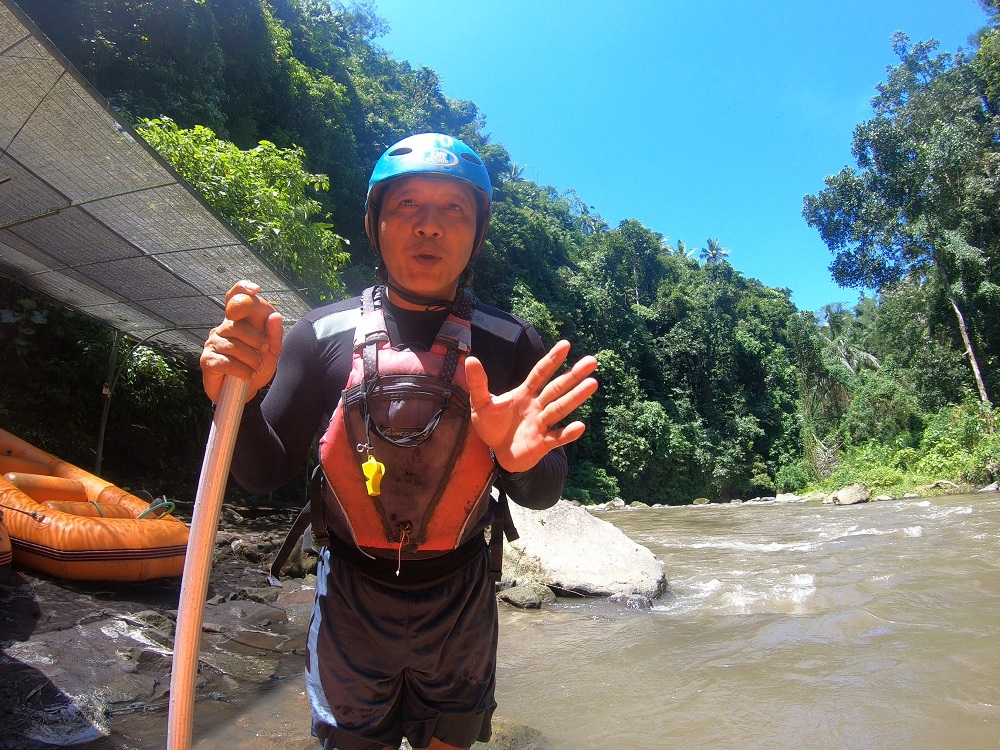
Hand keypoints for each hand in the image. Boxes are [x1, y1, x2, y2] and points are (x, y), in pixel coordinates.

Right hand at [200, 280, 283, 403]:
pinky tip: (247, 375)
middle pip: (237, 325)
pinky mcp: (207, 360)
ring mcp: (212, 343)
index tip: (255, 290)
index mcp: (238, 322)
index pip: (234, 298)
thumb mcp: (272, 352)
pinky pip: (226, 361)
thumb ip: (275, 334)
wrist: (246, 393)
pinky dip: (241, 370)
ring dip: (251, 359)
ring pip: (233, 345)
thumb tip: (275, 315)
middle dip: (256, 339)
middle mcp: (223, 328)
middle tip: (264, 351)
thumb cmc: (256, 367)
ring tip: (255, 367)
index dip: (241, 289)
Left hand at [465, 340, 598, 472]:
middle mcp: (536, 406)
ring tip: (593, 384)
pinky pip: (557, 438)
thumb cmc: (492, 425)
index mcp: (524, 393)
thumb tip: (470, 358)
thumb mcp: (480, 403)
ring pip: (560, 409)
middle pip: (557, 388)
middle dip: (573, 375)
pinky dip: (568, 433)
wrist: (497, 452)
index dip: (552, 359)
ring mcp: (541, 424)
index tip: (566, 344)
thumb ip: (478, 383)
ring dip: (576, 397)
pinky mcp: (542, 444)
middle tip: (592, 361)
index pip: (540, 373)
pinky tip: (580, 426)